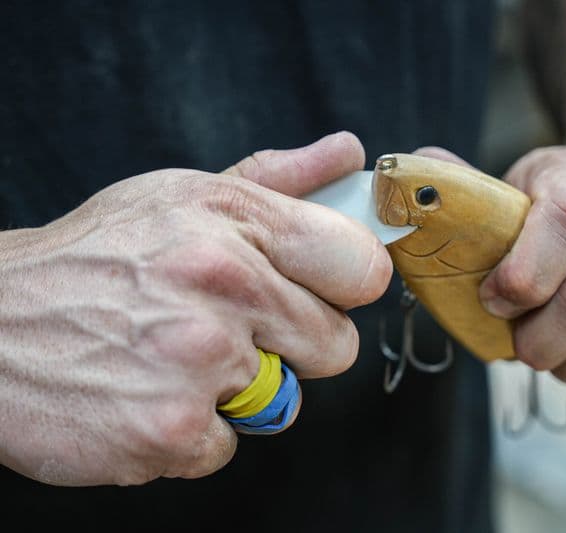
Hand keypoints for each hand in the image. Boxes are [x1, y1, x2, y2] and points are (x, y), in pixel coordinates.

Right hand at [0, 132, 391, 485]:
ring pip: (283, 399)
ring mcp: (198, 361)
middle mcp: (222, 284)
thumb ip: (278, 179)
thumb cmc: (95, 259)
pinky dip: (192, 432)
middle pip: (335, 344)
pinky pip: (229, 444)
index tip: (321, 289)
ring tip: (172, 357)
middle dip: (291, 344)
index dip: (346, 284)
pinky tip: (145, 395)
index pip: (359, 265)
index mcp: (232, 220)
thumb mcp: (180, 196)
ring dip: (236, 390)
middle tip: (225, 327)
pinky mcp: (170, 430)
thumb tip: (347, 155)